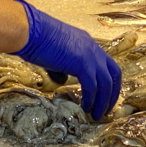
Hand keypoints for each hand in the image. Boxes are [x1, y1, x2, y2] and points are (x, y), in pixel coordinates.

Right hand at [13, 2, 120, 119]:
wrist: (31, 31)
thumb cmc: (37, 41)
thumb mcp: (54, 56)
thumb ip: (62, 69)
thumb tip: (63, 81)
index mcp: (88, 44)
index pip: (108, 65)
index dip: (110, 82)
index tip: (106, 96)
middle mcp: (94, 49)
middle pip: (114, 74)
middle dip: (112, 94)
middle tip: (106, 109)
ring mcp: (90, 55)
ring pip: (106, 83)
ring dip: (103, 101)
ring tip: (97, 114)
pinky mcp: (83, 64)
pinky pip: (92, 86)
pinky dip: (91, 99)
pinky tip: (85, 107)